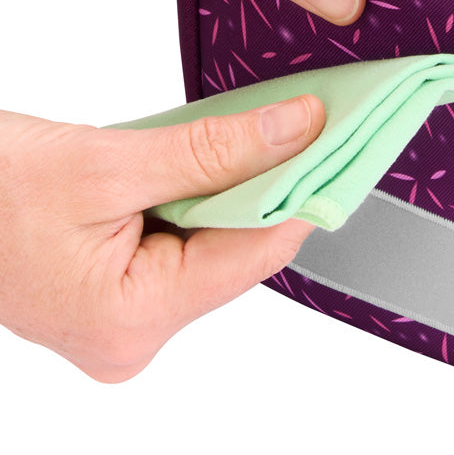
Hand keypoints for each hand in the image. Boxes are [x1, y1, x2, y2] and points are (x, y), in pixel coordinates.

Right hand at [0, 95, 323, 380]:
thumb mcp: (112, 160)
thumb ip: (215, 149)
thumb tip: (299, 130)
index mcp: (131, 319)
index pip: (256, 251)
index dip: (304, 190)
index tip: (341, 138)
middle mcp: (132, 334)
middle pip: (238, 249)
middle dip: (266, 184)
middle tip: (299, 120)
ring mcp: (122, 318)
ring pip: (214, 241)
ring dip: (232, 186)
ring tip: (249, 133)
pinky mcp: (116, 292)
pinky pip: (184, 240)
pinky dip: (201, 196)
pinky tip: (209, 159)